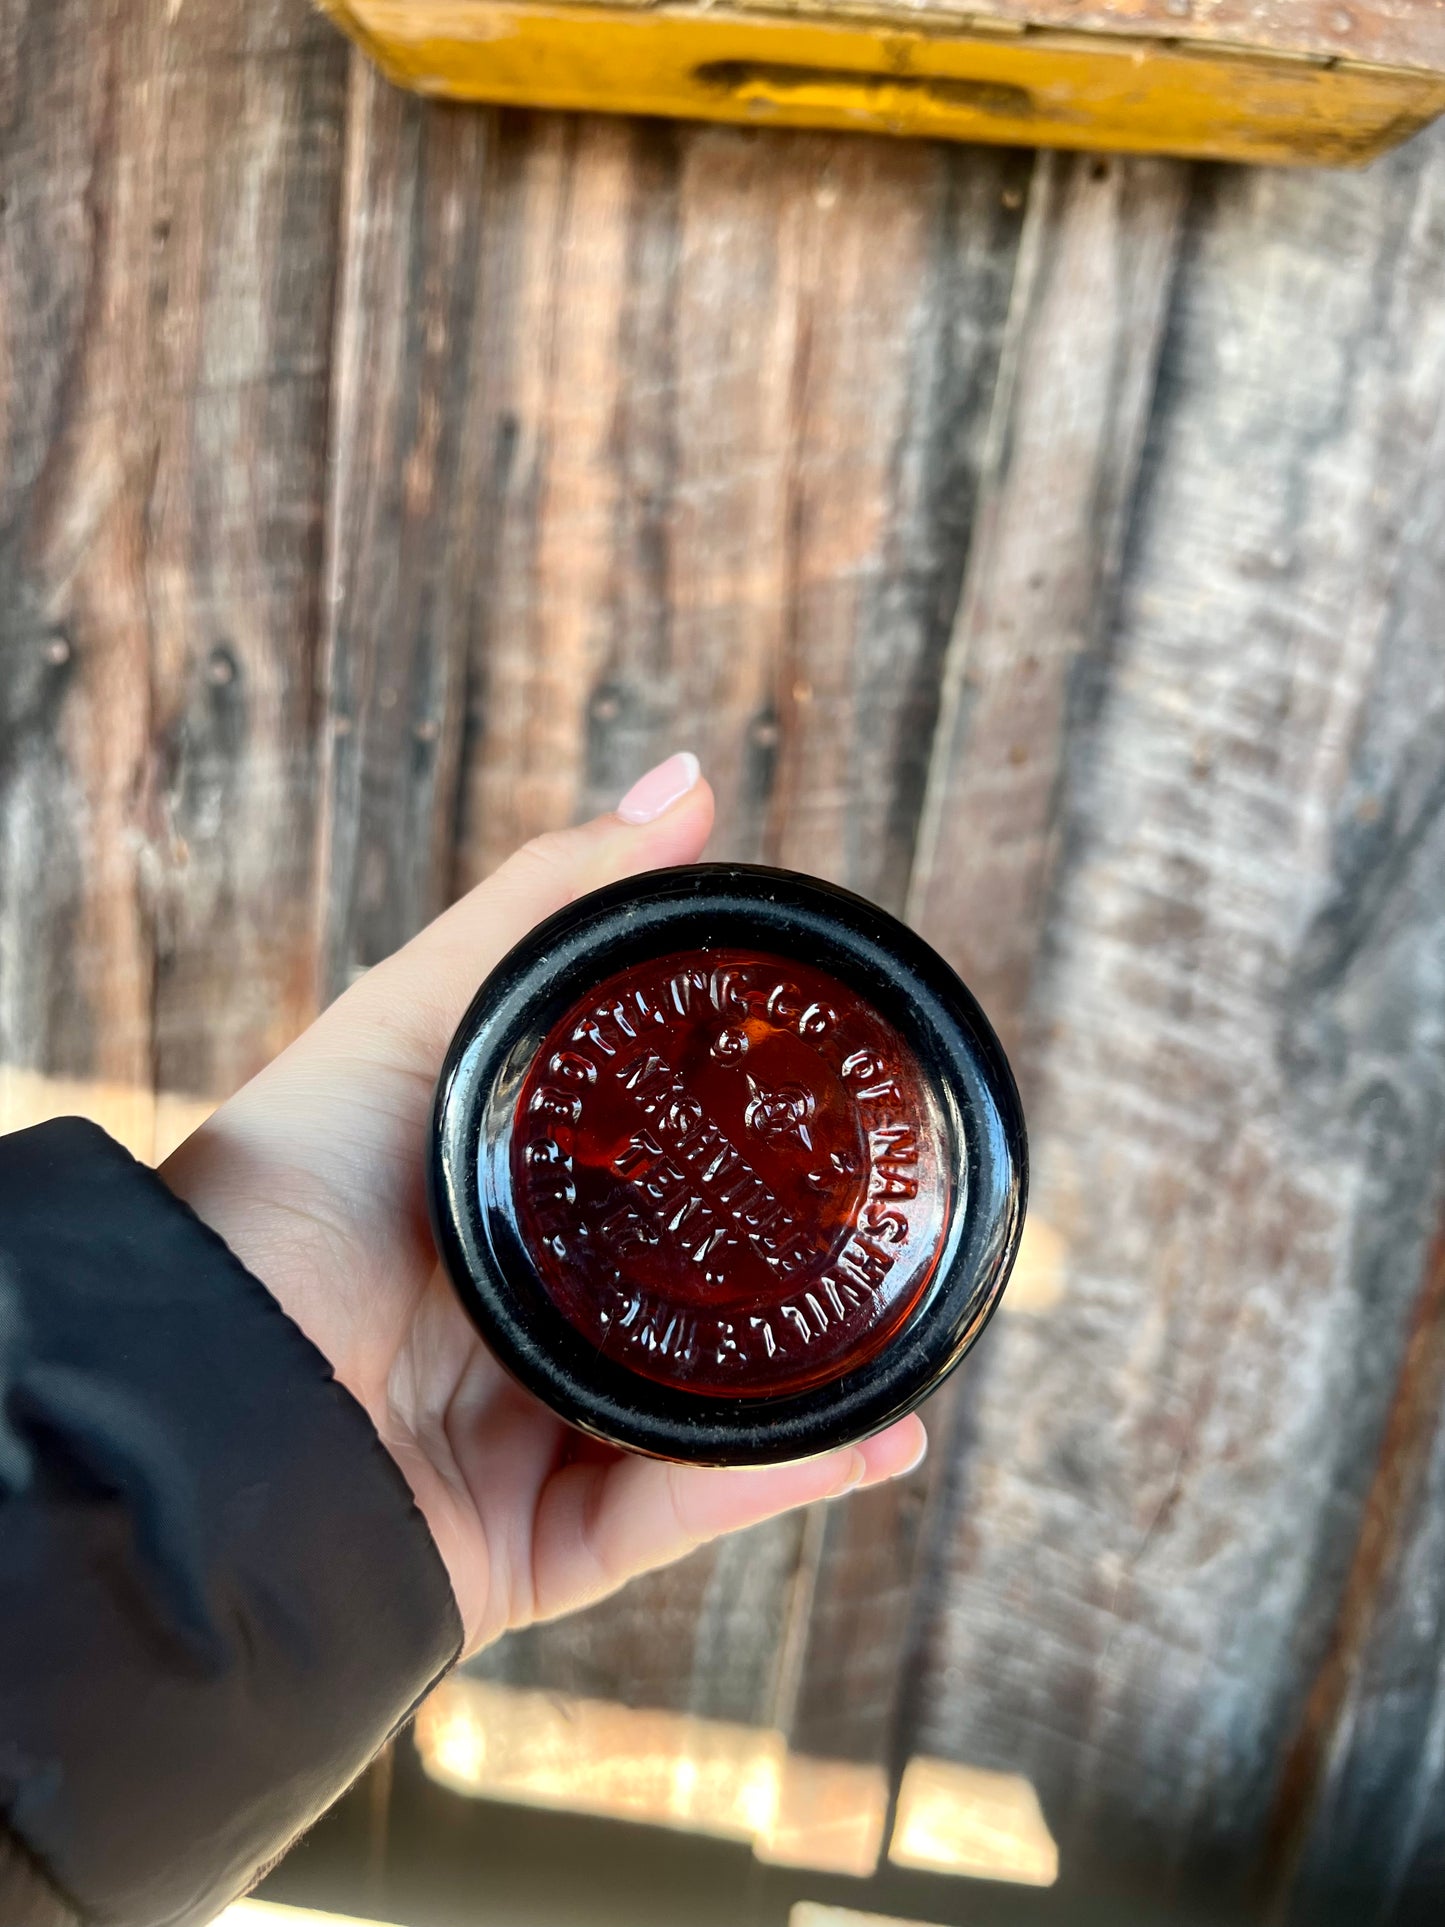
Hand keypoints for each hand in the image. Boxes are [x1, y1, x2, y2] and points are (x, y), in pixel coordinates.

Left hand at [161, 755, 925, 1653]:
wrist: (205, 1387)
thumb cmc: (286, 1185)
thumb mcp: (418, 1020)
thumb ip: (550, 909)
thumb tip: (690, 783)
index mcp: (498, 1208)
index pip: (648, 1174)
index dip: (735, 1140)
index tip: (825, 1100)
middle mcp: (517, 1322)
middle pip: (684, 1297)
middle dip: (788, 1276)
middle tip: (886, 1229)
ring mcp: (530, 1436)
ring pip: (705, 1417)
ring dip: (815, 1392)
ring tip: (914, 1342)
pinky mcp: (535, 1545)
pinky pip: (678, 1514)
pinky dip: (776, 1483)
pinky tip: (875, 1439)